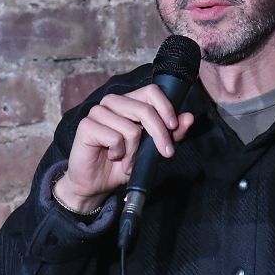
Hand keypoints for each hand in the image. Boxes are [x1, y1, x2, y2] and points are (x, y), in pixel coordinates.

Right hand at [54, 84, 195, 213]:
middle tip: (165, 153)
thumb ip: (171, 134)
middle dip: (159, 134)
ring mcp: (98, 112)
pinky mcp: (86, 126)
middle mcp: (113, 103)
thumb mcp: (151, 151)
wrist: (95, 184)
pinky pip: (114, 138)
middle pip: (145, 109)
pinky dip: (119, 153)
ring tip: (129, 160)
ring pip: (131, 128)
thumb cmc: (121, 164)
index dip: (165, 107)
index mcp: (129, 102)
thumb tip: (188, 118)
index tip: (173, 126)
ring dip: (135, 151)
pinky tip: (113, 157)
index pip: (151, 91)